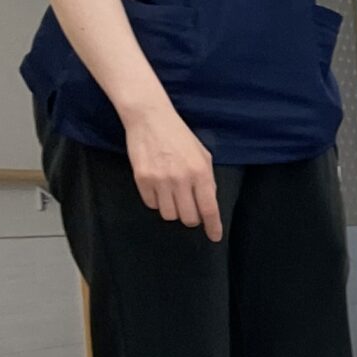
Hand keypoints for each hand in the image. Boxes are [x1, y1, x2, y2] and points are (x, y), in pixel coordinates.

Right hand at [123, 105, 222, 240]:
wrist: (150, 119)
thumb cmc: (179, 137)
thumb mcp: (202, 155)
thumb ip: (207, 180)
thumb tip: (208, 203)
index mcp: (201, 173)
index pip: (209, 209)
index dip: (213, 227)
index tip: (214, 237)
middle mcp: (181, 179)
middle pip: (188, 218)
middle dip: (192, 218)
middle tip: (190, 208)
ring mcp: (160, 180)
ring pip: (169, 214)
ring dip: (173, 209)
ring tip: (173, 194)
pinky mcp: (142, 179)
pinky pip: (151, 204)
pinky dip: (156, 201)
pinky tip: (158, 186)